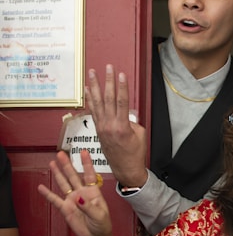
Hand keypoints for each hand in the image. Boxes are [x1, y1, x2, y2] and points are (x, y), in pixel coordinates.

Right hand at [37, 150, 113, 235]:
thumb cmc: (101, 225)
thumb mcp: (99, 216)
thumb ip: (89, 207)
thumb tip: (78, 198)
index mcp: (93, 192)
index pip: (89, 174)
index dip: (86, 163)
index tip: (84, 152)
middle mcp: (82, 193)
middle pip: (73, 176)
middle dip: (67, 164)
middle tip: (61, 153)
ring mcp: (72, 199)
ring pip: (64, 184)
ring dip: (58, 173)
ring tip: (52, 162)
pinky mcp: (65, 208)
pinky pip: (55, 200)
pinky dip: (47, 194)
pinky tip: (41, 187)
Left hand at [85, 64, 147, 186]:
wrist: (125, 168)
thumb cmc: (135, 152)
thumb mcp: (140, 134)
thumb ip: (132, 121)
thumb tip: (125, 113)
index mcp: (122, 126)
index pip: (121, 101)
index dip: (121, 86)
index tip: (121, 74)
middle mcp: (109, 125)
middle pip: (108, 98)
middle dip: (108, 81)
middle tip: (108, 67)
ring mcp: (102, 127)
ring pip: (97, 102)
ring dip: (95, 86)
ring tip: (93, 73)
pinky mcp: (98, 129)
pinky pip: (93, 111)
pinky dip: (90, 99)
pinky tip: (88, 89)